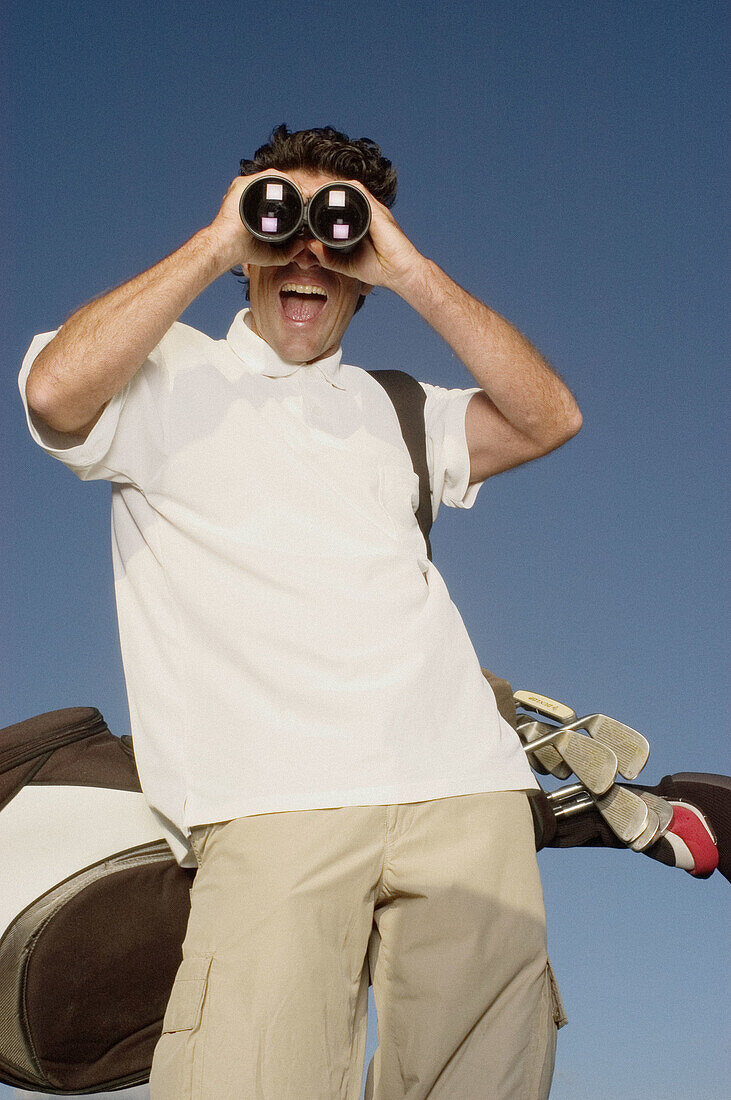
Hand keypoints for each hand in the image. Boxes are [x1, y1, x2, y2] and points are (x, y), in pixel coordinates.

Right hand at [206, 173, 305, 269]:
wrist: (228, 246)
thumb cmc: (243, 250)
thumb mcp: (270, 253)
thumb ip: (288, 252)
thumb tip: (302, 245)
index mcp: (253, 207)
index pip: (275, 196)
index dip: (291, 198)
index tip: (303, 204)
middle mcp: (248, 195)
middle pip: (275, 185)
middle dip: (292, 189)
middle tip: (305, 198)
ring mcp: (245, 188)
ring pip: (273, 178)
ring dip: (290, 183)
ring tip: (302, 193)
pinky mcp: (242, 184)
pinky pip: (267, 175)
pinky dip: (283, 178)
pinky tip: (294, 187)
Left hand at [306, 182, 426, 294]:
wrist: (401, 273)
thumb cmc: (381, 268)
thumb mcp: (347, 264)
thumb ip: (328, 257)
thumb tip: (310, 245)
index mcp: (362, 221)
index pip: (341, 204)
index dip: (323, 201)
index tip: (305, 205)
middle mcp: (368, 212)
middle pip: (343, 192)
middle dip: (323, 190)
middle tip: (304, 194)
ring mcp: (374, 209)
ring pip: (349, 188)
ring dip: (330, 186)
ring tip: (311, 190)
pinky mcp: (378, 211)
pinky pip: (359, 192)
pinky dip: (343, 188)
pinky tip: (329, 189)